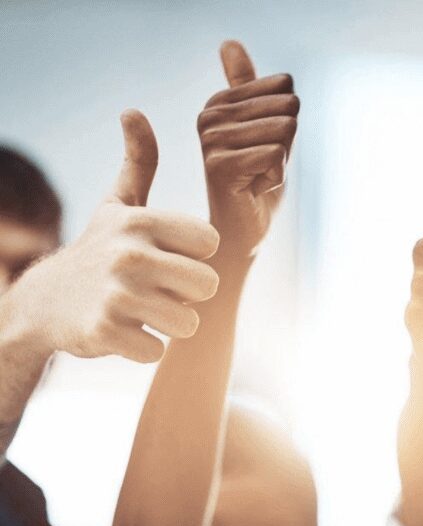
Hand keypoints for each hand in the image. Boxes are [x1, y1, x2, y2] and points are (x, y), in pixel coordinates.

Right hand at [7, 110, 218, 362]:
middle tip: (156, 289)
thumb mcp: (117, 205)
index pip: (212, 244)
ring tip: (142, 310)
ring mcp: (117, 294)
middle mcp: (130, 254)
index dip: (196, 257)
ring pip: (188, 322)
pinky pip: (158, 351)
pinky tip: (123, 331)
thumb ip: (139, 163)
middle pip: (208, 286)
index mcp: (142, 221)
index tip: (169, 255)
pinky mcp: (105, 332)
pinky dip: (145, 348)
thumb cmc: (98, 250)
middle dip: (187, 295)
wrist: (43, 303)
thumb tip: (133, 111)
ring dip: (170, 324)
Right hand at [198, 40, 297, 256]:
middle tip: (263, 167)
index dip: (288, 126)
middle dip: (287, 144)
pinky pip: (276, 155)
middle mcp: (210, 116)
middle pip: (288, 109)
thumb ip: (249, 88)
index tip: (264, 149)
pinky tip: (256, 189)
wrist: (243, 230)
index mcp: (220, 103)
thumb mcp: (263, 129)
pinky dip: (277, 177)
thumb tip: (229, 42)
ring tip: (258, 178)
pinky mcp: (219, 164)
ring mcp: (211, 139)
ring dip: (282, 162)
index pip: (286, 91)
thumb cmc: (257, 182)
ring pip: (283, 132)